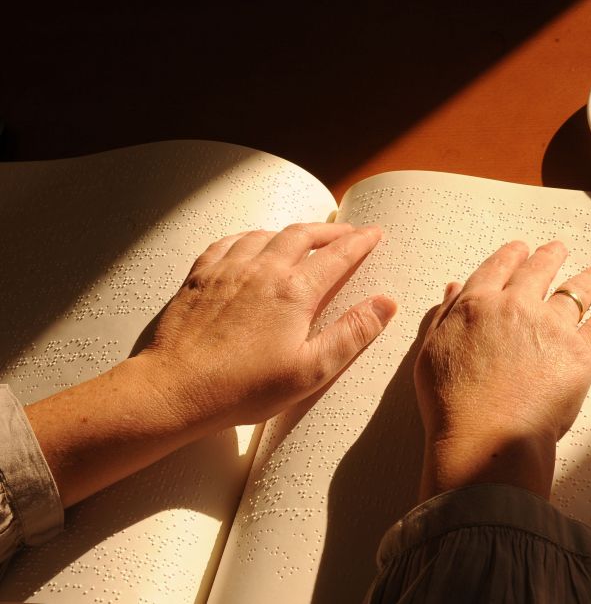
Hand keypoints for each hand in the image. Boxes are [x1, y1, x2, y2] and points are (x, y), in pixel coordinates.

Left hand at [137, 223, 396, 431]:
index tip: (374, 233)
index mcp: (295, 291)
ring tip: (303, 237)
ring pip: (266, 234)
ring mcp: (228, 270)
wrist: (175, 389)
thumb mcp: (311, 370)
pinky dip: (248, 237)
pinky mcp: (200, 277)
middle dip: (330, 231)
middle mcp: (263, 270)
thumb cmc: (243, 388)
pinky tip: (251, 243)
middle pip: (303, 235)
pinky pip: (228, 242)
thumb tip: (385, 303)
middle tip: (346, 232)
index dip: (360, 242)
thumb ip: (352, 333)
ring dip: (291, 231)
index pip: (338, 255)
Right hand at [414, 240, 590, 499]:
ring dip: (588, 278)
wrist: (485, 439)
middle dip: (551, 256)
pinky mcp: (582, 354)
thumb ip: (445, 315)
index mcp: (478, 303)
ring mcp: (552, 327)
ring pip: (576, 290)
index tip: (522, 249)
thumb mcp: (431, 352)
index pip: (499, 266)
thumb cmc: (451, 404)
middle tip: (558, 250)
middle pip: (539, 269)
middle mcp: (517, 306)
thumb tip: (456, 288)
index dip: (513, 255)